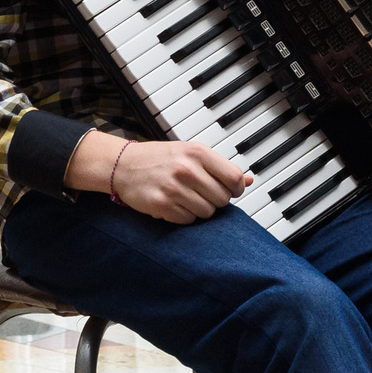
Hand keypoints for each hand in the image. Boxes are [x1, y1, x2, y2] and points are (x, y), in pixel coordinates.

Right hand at [70, 131, 250, 223]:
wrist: (123, 165)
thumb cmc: (160, 159)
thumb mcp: (191, 154)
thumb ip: (220, 168)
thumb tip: (248, 180)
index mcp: (198, 152)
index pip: (234, 178)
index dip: (236, 188)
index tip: (230, 189)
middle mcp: (187, 169)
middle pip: (222, 199)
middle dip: (215, 199)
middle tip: (200, 192)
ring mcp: (174, 188)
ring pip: (207, 212)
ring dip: (199, 209)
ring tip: (185, 197)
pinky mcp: (162, 205)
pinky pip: (188, 220)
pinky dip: (184, 216)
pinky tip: (174, 204)